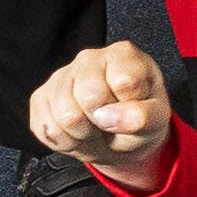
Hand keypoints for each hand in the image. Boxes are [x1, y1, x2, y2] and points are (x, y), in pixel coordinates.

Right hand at [25, 40, 177, 176]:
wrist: (120, 135)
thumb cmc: (140, 118)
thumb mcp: (156, 119)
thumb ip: (142, 116)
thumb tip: (108, 116)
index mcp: (123, 54)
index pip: (124, 82)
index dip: (129, 106)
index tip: (132, 109)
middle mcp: (89, 58)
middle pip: (89, 97)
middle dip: (104, 121)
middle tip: (111, 124)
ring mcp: (60, 76)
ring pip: (64, 116)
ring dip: (83, 135)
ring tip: (95, 129)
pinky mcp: (40, 97)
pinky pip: (46, 129)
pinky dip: (65, 142)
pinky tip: (78, 132)